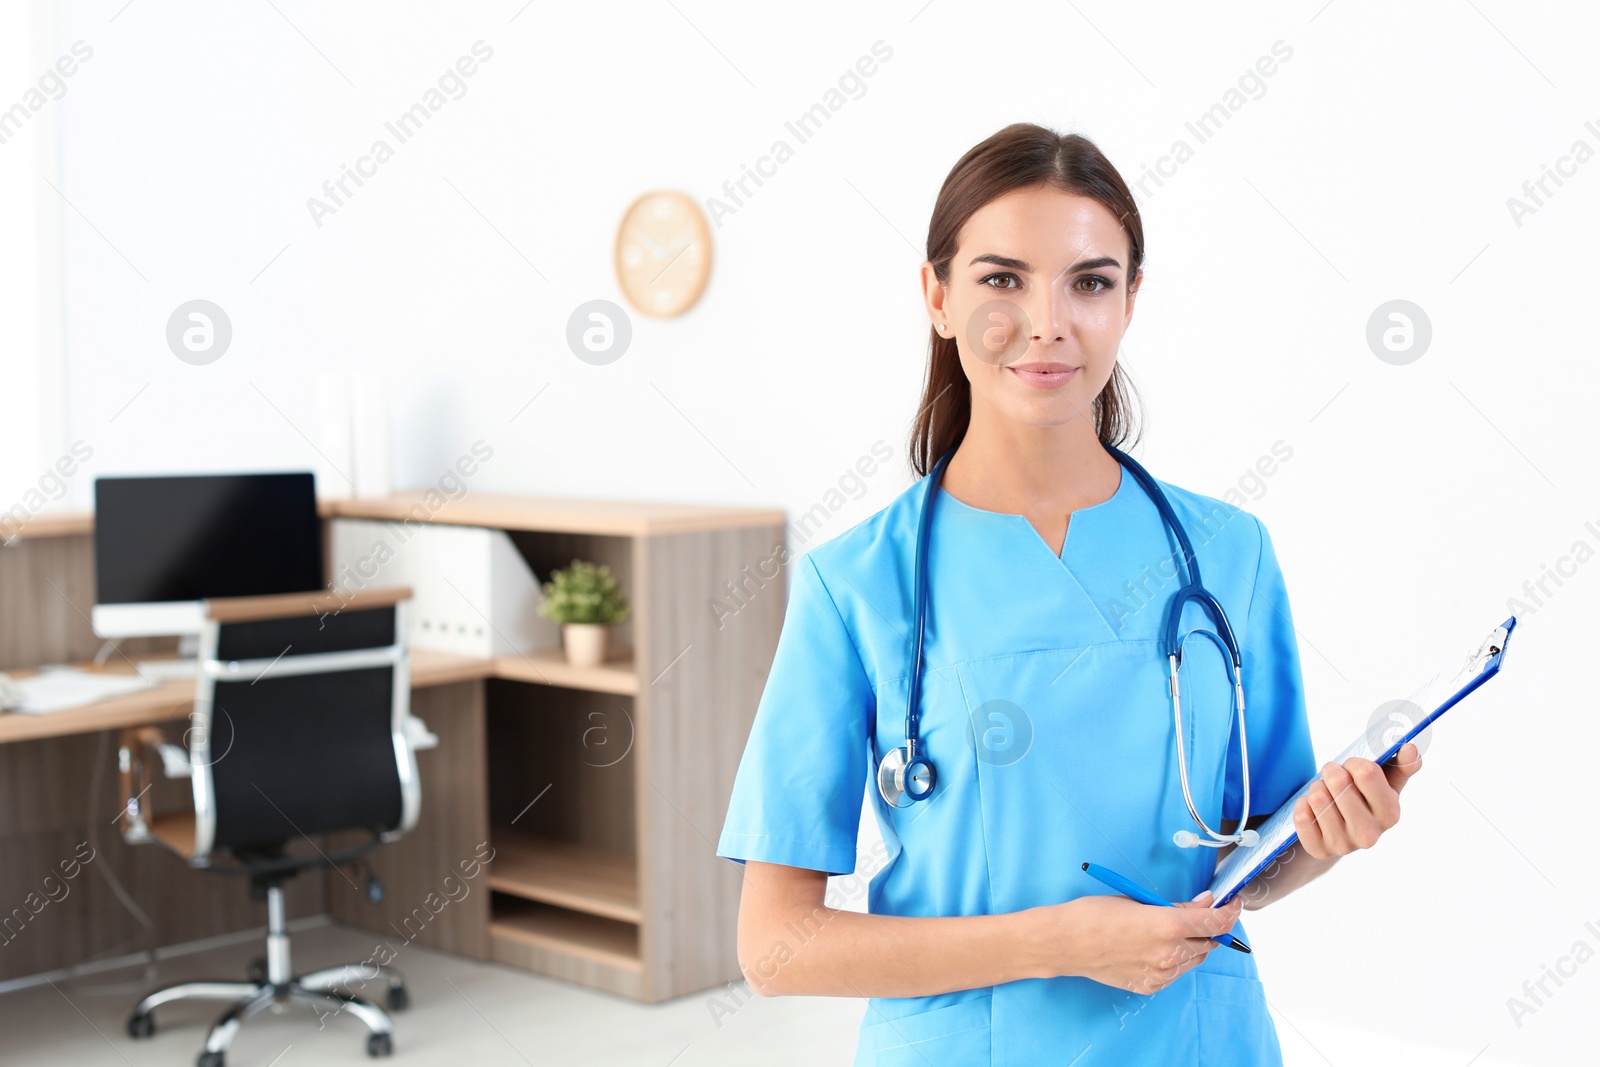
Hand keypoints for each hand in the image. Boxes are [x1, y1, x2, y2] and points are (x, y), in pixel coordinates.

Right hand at [1038, 891, 1243, 993]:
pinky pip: (1176, 971)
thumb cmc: (1094, 915)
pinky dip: (1175, 957)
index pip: (1216, 921)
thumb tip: (1205, 903)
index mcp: (1168, 925)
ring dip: (1193, 943)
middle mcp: (1170, 953)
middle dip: (1209, 926)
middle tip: (1198, 912)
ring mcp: (1162, 973)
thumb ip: (1176, 906)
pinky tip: (1154, 946)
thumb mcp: (1138, 900)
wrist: (1066, 943)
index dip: (1231, 911)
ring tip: (1169, 929)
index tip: (1233, 902)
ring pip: (1195, 957)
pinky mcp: (1152, 986)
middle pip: (1210, 941)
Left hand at [1293, 741, 1423, 858]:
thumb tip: (1411, 748)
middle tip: (1334, 776)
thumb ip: (1401, 765)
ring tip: (1325, 793)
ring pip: (1317, 796)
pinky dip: (1303, 805)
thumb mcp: (1386, 783)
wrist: (1342, 830)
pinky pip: (1301, 815)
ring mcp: (1344, 845)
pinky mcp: (1319, 850)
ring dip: (1316, 787)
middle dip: (1331, 771)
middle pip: (1338, 782)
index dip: (1353, 763)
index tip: (1352, 767)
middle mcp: (1370, 835)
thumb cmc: (1365, 798)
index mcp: (1391, 814)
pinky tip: (1314, 810)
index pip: (1365, 772)